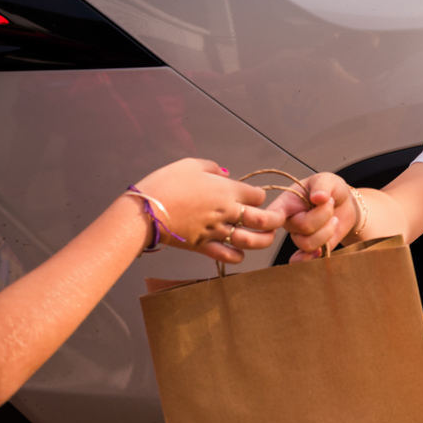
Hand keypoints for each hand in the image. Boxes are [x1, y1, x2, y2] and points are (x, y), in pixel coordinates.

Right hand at [132, 158, 285, 263]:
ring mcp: (216, 232)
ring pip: (251, 241)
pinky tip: (240, 253)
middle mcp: (227, 212)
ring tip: (267, 238)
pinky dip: (238, 257)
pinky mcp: (203, 247)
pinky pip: (227, 256)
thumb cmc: (166, 183)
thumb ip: (212, 168)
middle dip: (275, 221)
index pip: (258, 195)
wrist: (145, 210)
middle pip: (263, 220)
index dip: (260, 196)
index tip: (256, 197)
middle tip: (278, 221)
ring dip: (264, 241)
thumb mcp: (190, 165)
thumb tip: (224, 174)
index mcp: (227, 190)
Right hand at [266, 172, 356, 261]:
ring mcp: (299, 236)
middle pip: (301, 227)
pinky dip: (311, 259)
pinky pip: (303, 261)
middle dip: (323, 216)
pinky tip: (320, 251)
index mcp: (287, 203)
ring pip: (307, 244)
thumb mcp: (328, 179)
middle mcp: (290, 221)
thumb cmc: (331, 190)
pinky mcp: (311, 248)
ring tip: (334, 219)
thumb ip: (322, 185)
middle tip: (330, 204)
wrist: (346, 205)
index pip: (271, 214)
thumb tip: (318, 197)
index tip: (291, 212)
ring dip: (327, 232)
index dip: (273, 219)